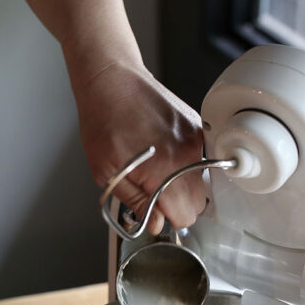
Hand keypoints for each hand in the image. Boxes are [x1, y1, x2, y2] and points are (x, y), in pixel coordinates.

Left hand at [72, 62, 204, 233]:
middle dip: (176, 204)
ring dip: (180, 184)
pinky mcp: (196, 128)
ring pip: (201, 182)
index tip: (153, 209)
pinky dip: (184, 163)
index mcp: (165, 169)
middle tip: (151, 190)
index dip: (166, 218)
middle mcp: (187, 154)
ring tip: (154, 168)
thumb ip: (136, 202)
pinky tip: (162, 152)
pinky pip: (199, 159)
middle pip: (197, 203)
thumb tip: (155, 223)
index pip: (185, 216)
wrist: (112, 81)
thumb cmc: (104, 120)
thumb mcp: (107, 172)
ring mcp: (195, 139)